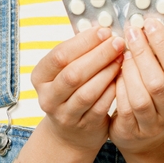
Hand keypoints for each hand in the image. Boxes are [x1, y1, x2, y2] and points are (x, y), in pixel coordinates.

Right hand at [31, 26, 124, 152]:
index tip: (104, 31)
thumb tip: (103, 30)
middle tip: (118, 42)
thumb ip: (79, 52)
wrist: (70, 133)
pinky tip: (123, 78)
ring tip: (122, 58)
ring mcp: (65, 114)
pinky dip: (113, 90)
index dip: (83, 42)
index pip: (59, 55)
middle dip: (99, 55)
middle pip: (73, 74)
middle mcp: (48, 97)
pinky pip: (101, 106)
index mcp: (40, 77)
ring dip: (107, 72)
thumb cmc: (71, 91)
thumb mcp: (65, 71)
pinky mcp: (84, 126)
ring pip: (87, 92)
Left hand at [109, 19, 163, 155]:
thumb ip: (159, 56)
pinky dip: (119, 89)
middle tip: (131, 33)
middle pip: (158, 82)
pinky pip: (124, 109)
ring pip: (141, 98)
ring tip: (123, 54)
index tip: (149, 24)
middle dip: (143, 54)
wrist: (148, 138)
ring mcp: (153, 124)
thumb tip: (145, 24)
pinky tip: (115, 74)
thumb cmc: (155, 97)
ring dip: (129, 72)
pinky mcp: (133, 131)